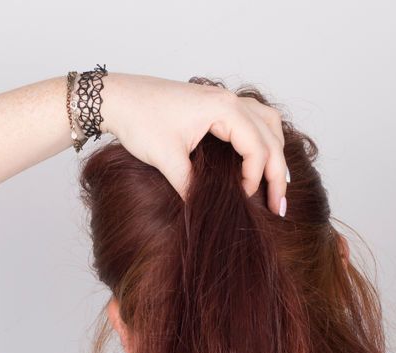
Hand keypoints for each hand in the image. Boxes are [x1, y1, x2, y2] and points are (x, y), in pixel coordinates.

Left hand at [98, 72, 288, 214]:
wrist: (117, 97)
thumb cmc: (139, 118)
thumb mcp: (165, 159)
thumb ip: (189, 186)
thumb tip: (205, 212)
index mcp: (223, 108)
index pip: (258, 148)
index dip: (256, 179)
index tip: (245, 200)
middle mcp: (230, 99)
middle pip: (271, 137)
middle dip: (277, 173)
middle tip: (278, 206)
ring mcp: (224, 99)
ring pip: (268, 124)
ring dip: (274, 152)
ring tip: (275, 182)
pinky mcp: (215, 103)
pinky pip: (253, 119)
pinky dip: (262, 139)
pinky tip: (257, 160)